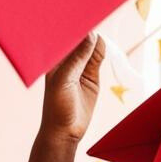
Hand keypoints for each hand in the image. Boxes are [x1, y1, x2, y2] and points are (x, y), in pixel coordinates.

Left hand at [27, 33, 105, 161]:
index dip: (79, 32)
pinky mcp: (92, 76)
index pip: (68, 40)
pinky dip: (104, 53)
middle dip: (90, 36)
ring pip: (92, 49)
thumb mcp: (65, 81)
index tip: (89, 29)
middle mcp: (66, 63)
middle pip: (81, 42)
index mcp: (54, 62)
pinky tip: (106, 49)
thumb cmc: (57, 107)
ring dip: (98, 44)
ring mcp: (80, 69)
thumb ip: (77, 58)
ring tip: (102, 43)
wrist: (65, 132)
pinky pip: (99, 59)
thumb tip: (91, 36)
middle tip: (98, 35)